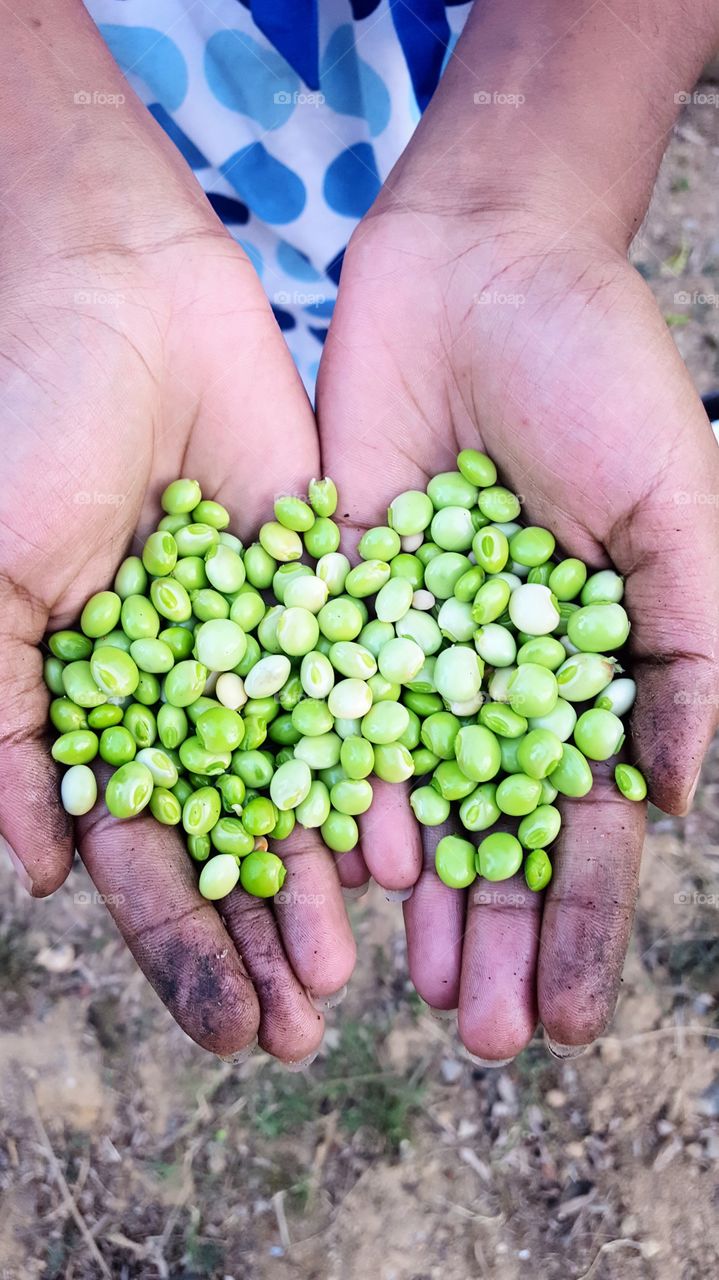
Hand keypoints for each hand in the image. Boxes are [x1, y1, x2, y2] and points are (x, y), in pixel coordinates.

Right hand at [0, 120, 353, 1063]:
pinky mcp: (324, 592)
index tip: (224, 1027)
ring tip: (353, 975)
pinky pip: (355, 696)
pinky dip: (373, 774)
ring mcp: (258, 648)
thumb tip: (48, 876)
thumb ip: (8, 732)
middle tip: (301, 1033)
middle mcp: (182, 694)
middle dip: (257, 940)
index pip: (141, 858)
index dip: (178, 944)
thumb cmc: (22, 427)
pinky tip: (399, 852)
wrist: (116, 287)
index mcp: (94, 708)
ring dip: (319, 884)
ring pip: (298, 788)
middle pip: (227, 842)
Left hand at [317, 203, 718, 1058]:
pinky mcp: (339, 609)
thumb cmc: (600, 377)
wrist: (477, 272)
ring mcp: (414, 651)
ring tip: (421, 999)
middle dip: (498, 937)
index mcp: (593, 666)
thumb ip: (687, 655)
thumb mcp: (677, 513)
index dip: (585, 920)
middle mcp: (499, 677)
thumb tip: (674, 801)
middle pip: (497, 833)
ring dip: (423, 904)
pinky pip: (339, 720)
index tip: (577, 1022)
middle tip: (487, 1041)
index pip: (590, 820)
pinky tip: (360, 876)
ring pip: (416, 799)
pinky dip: (350, 796)